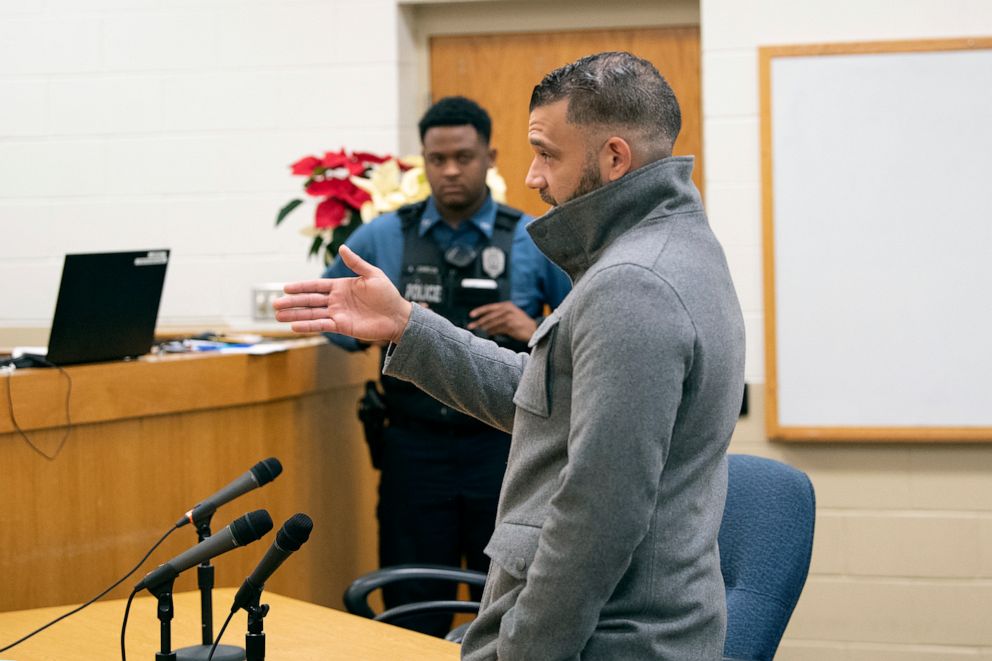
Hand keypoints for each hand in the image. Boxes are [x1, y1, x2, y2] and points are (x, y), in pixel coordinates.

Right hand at [273, 245, 412, 343]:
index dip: (301, 287)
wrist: (398, 316)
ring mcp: (338, 314)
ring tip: (278, 316)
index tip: (285, 288)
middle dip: (292, 302)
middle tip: (274, 304)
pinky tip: (295, 327)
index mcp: (341, 286)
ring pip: (312, 314)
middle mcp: (336, 300)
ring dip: (295, 315)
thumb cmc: (388, 294)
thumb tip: (342, 248)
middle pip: (309, 300)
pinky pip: (322, 325)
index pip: (316, 286)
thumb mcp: (373, 275)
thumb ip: (356, 263)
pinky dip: (308, 326)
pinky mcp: (342, 326)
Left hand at [467, 301, 537, 341]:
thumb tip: (484, 322)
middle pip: (490, 315)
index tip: (471, 315)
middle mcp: (508, 310)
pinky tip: (489, 333)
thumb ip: (499, 316)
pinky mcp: (512, 325)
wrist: (533, 329)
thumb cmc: (520, 323)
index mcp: (507, 305)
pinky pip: (498, 329)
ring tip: (480, 330)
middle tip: (471, 325)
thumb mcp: (510, 315)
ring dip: (485, 327)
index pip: (490, 307)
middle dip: (479, 321)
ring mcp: (510, 317)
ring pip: (493, 322)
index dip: (480, 311)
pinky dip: (492, 331)